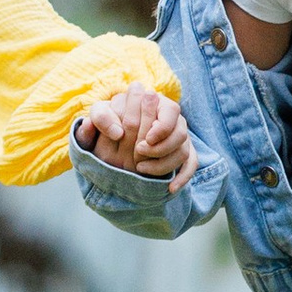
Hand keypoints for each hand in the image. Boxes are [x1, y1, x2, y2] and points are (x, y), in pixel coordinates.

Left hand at [76, 86, 196, 188]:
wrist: (114, 129)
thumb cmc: (109, 117)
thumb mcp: (101, 113)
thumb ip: (101, 116)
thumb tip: (118, 133)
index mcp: (160, 103)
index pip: (172, 112)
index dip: (162, 128)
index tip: (146, 140)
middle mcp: (174, 119)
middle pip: (181, 134)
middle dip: (161, 148)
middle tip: (138, 152)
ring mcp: (179, 137)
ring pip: (184, 152)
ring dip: (165, 164)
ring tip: (141, 168)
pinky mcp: (180, 153)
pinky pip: (190, 165)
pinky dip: (183, 177)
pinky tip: (170, 188)